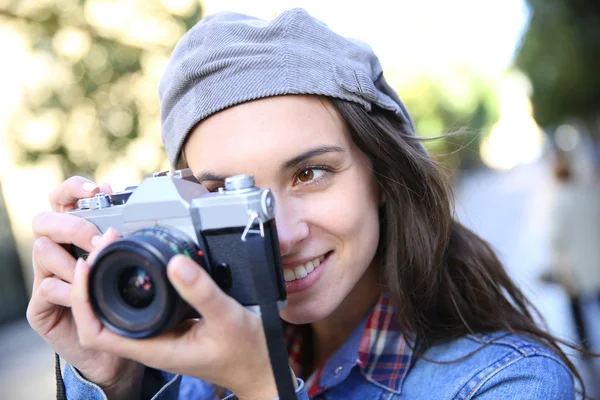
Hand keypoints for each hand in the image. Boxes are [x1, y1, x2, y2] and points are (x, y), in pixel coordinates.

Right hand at [26, 177, 143, 398]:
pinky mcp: (40, 307)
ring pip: (42, 251)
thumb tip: (124, 194)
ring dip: (72, 259)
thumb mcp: (128, 262)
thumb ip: (121, 230)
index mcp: (76, 236)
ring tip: (95, 271)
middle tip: (98, 240)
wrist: (118, 349)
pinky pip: (46, 288)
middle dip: (72, 225)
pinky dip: (69, 289)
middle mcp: (57, 252)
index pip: (61, 200)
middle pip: (43, 221)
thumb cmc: (124, 300)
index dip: (72, 189)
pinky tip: (86, 295)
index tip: (96, 188)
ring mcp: (46, 278)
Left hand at [70, 232, 279, 399]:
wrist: (260, 367)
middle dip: (93, 280)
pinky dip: (131, 283)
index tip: (88, 266)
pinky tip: (143, 263)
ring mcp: (159, 335)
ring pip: (117, 310)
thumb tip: (175, 263)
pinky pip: (138, 306)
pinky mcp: (170, 327)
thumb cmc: (245, 352)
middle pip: (100, 316)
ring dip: (109, 279)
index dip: (83, 299)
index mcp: (154, 347)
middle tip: (105, 245)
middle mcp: (150, 343)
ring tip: (116, 248)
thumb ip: (201, 292)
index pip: (96, 331)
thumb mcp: (226, 317)